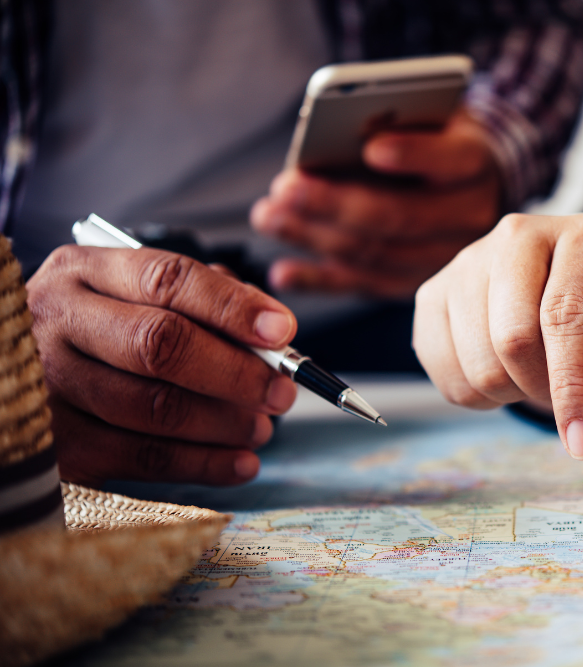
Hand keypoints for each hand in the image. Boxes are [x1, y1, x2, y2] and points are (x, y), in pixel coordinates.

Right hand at [27, 246, 299, 485]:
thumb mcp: (139, 294)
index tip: (282, 331)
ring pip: (153, 407)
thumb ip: (205, 300)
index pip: (167, 279)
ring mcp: (50, 384)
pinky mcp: (57, 445)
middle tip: (282, 392)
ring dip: (224, 423)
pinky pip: (141, 458)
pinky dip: (203, 464)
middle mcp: (59, 321)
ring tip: (262, 429)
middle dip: (235, 372)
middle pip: (160, 344)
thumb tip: (273, 331)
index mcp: (86, 270)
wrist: (22, 373)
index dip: (232, 307)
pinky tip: (240, 463)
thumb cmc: (106, 328)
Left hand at [251, 108, 501, 297]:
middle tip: (285, 188)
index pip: (452, 160)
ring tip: (268, 217)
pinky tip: (282, 273)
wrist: (467, 183)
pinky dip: (320, 280)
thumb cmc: (434, 136)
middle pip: (401, 216)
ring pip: (377, 254)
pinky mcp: (415, 285)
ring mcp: (444, 258)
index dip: (413, 155)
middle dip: (337, 203)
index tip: (371, 148)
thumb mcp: (430, 112)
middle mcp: (468, 218)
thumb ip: (401, 118)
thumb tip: (350, 133)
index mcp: (475, 165)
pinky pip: (364, 286)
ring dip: (315, 237)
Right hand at [413, 214, 582, 461]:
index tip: (581, 439)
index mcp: (582, 240)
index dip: (572, 386)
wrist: (554, 279)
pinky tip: (498, 366)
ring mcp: (466, 263)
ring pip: (479, 365)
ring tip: (529, 369)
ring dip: (511, 392)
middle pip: (513, 341)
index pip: (566, 317)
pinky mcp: (431, 295)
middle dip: (540, 389)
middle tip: (557, 391)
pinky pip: (447, 376)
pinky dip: (479, 394)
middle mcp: (517, 236)